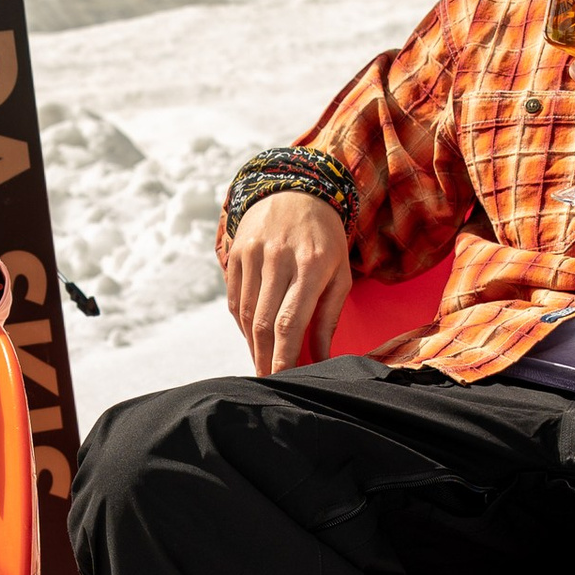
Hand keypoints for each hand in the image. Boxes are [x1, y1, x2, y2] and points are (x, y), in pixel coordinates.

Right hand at [227, 190, 350, 373]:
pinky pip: (234, 299)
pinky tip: (252, 339)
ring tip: (261, 365)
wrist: (295, 191)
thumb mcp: (340, 273)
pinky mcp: (236, 254)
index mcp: (310, 265)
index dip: (284, 357)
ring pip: (244, 313)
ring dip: (251, 345)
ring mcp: (252, 254)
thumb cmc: (326, 240)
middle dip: (264, 359)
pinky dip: (242, 325)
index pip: (290, 322)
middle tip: (267, 383)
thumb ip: (329, 317)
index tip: (284, 381)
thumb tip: (322, 359)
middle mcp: (278, 258)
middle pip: (263, 323)